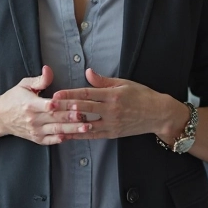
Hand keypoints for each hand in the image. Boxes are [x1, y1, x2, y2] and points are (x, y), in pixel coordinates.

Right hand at [0, 66, 91, 144]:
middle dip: (72, 118)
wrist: (0, 117)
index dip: (62, 105)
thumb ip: (39, 80)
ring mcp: (35, 130)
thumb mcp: (24, 85)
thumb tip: (48, 69)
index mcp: (30, 104)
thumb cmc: (14, 98)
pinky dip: (62, 139)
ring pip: (56, 130)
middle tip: (87, 115)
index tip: (75, 103)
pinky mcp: (36, 139)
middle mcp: (33, 119)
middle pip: (56, 118)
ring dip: (72, 130)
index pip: (49, 105)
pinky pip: (51, 140)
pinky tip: (73, 137)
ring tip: (86, 127)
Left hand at [51, 68, 179, 139]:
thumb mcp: (124, 83)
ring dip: (69, 123)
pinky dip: (80, 135)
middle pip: (84, 108)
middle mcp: (111, 110)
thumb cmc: (141, 96)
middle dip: (65, 108)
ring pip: (86, 124)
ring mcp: (111, 123)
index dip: (71, 94)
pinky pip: (93, 135)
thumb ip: (103, 80)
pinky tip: (68, 134)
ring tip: (54, 123)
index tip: (57, 94)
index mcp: (112, 95)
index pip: (87, 93)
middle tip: (49, 107)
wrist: (158, 114)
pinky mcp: (113, 134)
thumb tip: (87, 72)